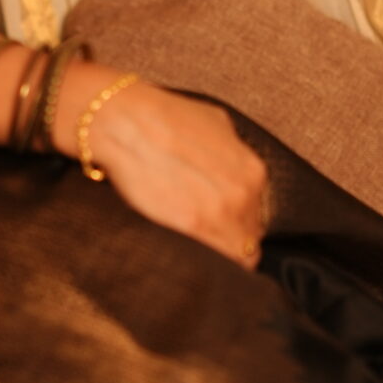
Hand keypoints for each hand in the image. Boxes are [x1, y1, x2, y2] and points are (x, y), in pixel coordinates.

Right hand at [58, 71, 267, 267]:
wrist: (126, 121)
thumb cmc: (162, 118)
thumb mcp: (215, 125)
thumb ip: (231, 153)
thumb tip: (229, 168)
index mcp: (252, 172)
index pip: (256, 216)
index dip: (238, 225)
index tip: (222, 229)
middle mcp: (245, 193)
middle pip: (247, 236)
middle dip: (229, 239)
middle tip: (202, 237)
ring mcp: (222, 212)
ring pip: (234, 253)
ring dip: (217, 254)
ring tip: (193, 250)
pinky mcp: (193, 227)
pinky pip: (215, 260)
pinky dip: (206, 264)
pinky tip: (190, 260)